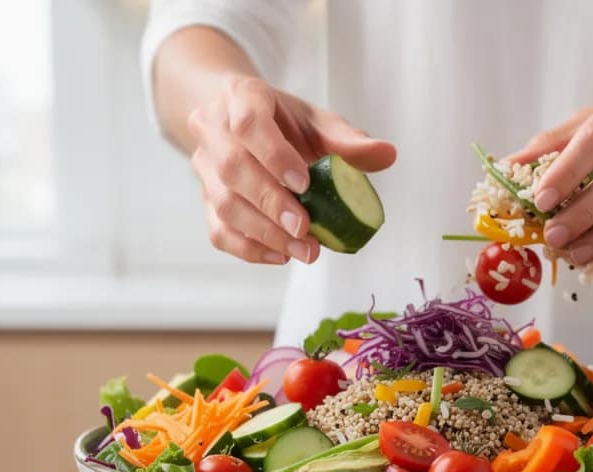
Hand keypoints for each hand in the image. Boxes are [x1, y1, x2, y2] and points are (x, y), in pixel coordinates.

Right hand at [187, 75, 395, 264]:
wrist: (236, 120)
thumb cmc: (281, 121)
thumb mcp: (315, 120)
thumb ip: (347, 139)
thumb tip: (387, 155)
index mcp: (242, 96)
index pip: (248, 122)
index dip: (274, 154)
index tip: (304, 183)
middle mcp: (213, 129)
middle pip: (232, 168)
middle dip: (271, 203)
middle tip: (306, 230)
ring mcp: (204, 166)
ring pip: (223, 203)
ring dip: (265, 233)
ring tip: (303, 251)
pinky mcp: (205, 199)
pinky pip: (219, 230)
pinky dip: (250, 249)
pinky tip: (282, 255)